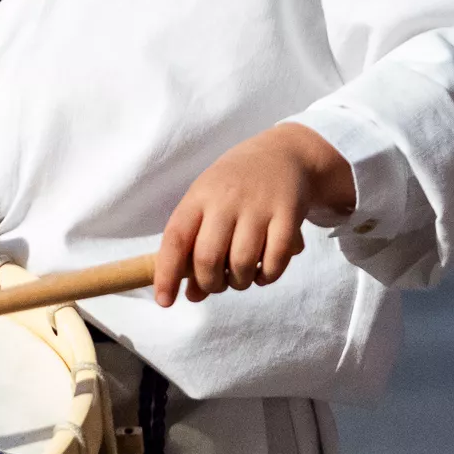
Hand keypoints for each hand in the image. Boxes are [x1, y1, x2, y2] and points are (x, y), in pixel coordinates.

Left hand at [151, 122, 355, 307]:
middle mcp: (226, 200)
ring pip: (242, 264)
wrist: (285, 152)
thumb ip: (196, 245)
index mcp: (199, 197)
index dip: (166, 274)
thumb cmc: (236, 186)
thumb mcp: (208, 202)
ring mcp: (259, 207)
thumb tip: (192, 294)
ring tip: (240, 278)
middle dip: (209, 284)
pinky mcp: (289, 215)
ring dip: (239, 283)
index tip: (165, 301)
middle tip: (216, 284)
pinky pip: (275, 261)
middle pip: (207, 258)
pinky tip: (263, 272)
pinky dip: (267, 276)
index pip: (175, 239)